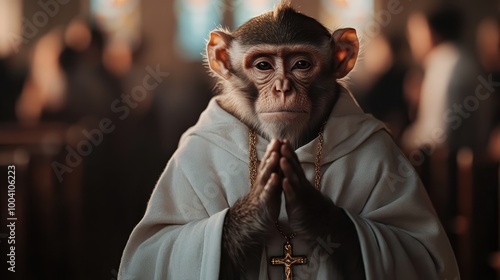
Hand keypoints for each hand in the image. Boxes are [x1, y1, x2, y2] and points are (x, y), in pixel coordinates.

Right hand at [221, 139, 283, 273]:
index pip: (268, 162)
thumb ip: (271, 174)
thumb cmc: (262, 204)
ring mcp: (262, 192)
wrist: (251, 224)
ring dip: (271, 165)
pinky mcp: (264, 203)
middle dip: (271, 153)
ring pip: (266, 176)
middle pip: (266, 165)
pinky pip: (268, 192)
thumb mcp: (268, 187)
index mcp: (265, 179)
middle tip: (276, 141)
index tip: (278, 138)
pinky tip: (275, 177)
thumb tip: (277, 160)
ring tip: (276, 154)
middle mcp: (262, 183)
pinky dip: (272, 184)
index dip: (272, 150)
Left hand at [279, 140, 340, 238]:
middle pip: (295, 168)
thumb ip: (298, 180)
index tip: (283, 140)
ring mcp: (301, 195)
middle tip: (282, 142)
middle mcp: (302, 186)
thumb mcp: (302, 191)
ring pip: (294, 180)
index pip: (295, 165)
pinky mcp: (299, 207)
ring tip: (282, 158)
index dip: (289, 153)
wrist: (323, 226)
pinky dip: (289, 189)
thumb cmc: (309, 208)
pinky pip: (294, 196)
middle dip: (288, 155)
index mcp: (300, 182)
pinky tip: (284, 181)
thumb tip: (293, 167)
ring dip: (288, 169)